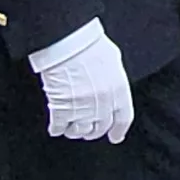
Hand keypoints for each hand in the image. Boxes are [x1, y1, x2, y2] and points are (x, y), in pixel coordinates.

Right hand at [30, 22, 134, 143]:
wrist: (67, 42)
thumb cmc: (88, 44)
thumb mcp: (112, 59)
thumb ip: (114, 76)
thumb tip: (111, 82)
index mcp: (119, 90)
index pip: (124, 118)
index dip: (119, 130)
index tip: (115, 137)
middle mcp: (103, 103)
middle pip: (100, 127)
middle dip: (94, 132)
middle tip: (89, 131)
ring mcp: (82, 108)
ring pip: (81, 131)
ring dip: (76, 132)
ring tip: (71, 128)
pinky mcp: (62, 109)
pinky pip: (60, 127)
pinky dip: (57, 129)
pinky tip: (56, 127)